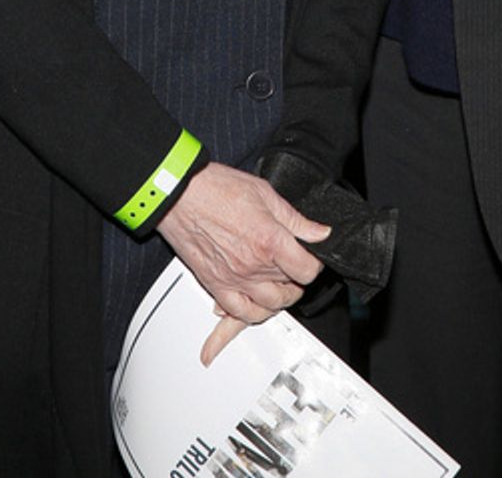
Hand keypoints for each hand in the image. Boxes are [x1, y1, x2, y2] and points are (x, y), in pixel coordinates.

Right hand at [156, 163, 328, 361]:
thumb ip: (295, 219)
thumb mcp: (265, 194)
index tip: (312, 257)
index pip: (307, 270)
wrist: (180, 194)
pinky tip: (258, 302)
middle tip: (295, 266)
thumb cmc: (217, 188)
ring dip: (281, 298)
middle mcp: (253, 265)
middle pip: (290, 287)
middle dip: (297, 277)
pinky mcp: (216, 285)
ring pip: (270, 306)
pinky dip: (254, 313)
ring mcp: (234, 279)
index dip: (315, 264)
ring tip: (281, 284)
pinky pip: (240, 313)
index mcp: (270, 240)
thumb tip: (320, 232)